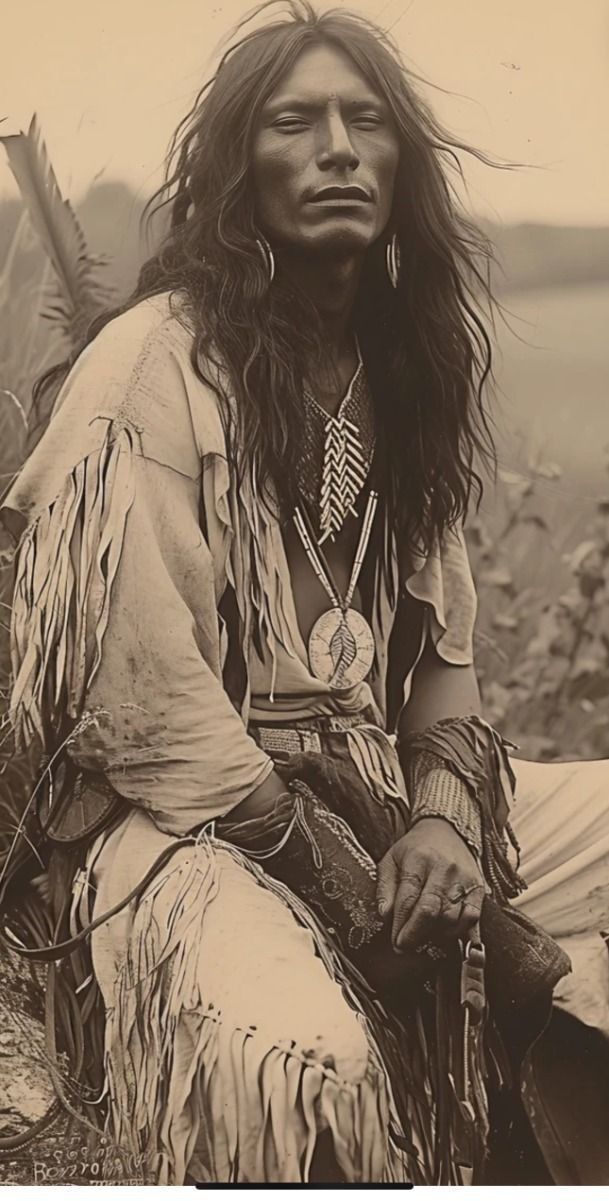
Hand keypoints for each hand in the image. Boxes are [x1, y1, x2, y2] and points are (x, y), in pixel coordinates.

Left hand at [376, 818, 484, 952]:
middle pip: (431, 911)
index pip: (408, 899)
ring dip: (435, 934)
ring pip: (451, 918)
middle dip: (415, 935)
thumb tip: (385, 915)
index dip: (400, 925)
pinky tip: (445, 934)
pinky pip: (472, 917)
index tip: (395, 942)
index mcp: (418, 859)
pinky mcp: (478, 888)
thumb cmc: (414, 849)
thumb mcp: (390, 860)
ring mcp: (463, 878)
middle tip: (405, 946)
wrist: (446, 830)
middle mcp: (443, 869)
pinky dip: (459, 931)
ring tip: (423, 936)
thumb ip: (385, 888)